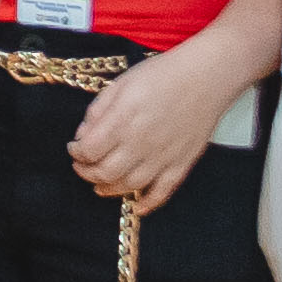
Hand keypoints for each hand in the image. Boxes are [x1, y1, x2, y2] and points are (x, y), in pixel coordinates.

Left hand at [66, 43, 250, 216]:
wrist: (206, 77)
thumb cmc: (162, 75)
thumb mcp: (120, 84)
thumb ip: (97, 111)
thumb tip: (83, 136)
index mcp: (122, 120)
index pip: (89, 150)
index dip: (76, 153)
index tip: (75, 148)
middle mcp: (140, 143)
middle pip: (105, 173)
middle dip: (87, 173)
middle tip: (83, 167)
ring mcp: (162, 157)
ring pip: (129, 186)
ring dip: (109, 189)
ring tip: (100, 184)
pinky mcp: (181, 164)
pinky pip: (162, 192)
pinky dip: (147, 203)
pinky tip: (136, 206)